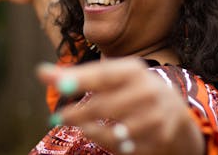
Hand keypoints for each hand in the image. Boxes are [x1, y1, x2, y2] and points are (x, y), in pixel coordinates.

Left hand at [37, 59, 204, 154]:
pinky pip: (124, 147)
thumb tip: (41, 72)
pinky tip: (100, 136)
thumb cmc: (133, 90)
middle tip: (59, 117)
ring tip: (80, 127)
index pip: (103, 75)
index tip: (58, 86)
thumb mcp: (112, 77)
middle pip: (105, 106)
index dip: (80, 80)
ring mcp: (155, 118)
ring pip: (113, 131)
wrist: (176, 114)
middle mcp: (148, 92)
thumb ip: (77, 76)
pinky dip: (108, 143)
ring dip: (91, 131)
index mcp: (135, 71)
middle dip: (78, 114)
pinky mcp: (158, 140)